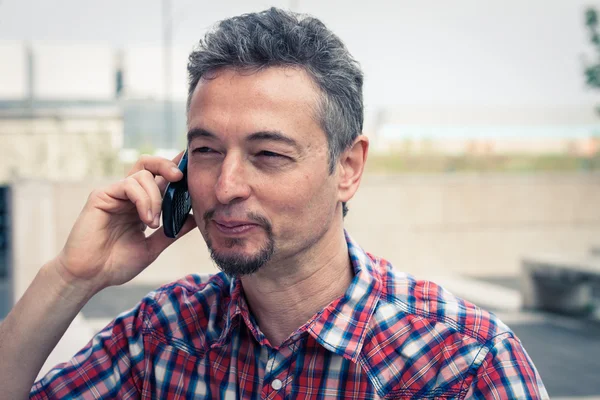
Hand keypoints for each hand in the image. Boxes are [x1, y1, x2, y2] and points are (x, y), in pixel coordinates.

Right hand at [54, 152, 196, 293]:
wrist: (90, 276)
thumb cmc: (116, 264)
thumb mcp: (153, 247)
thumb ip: (173, 232)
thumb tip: (196, 218)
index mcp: (141, 204)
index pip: (160, 179)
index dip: (176, 171)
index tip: (193, 170)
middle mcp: (128, 195)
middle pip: (149, 165)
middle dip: (168, 165)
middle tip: (180, 177)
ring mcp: (114, 194)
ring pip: (143, 175)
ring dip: (156, 198)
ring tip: (154, 223)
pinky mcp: (101, 196)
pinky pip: (128, 185)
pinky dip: (143, 200)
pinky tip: (146, 220)